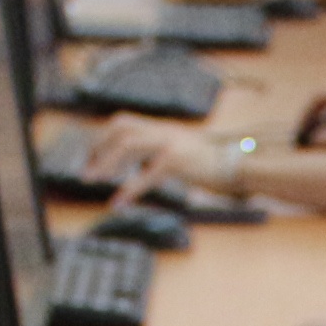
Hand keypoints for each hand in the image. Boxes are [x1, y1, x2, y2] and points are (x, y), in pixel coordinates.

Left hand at [81, 114, 223, 196]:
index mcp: (162, 128)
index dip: (103, 139)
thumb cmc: (210, 164)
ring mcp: (170, 143)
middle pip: (120, 127)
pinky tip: (119, 202)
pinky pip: (145, 175)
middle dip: (99, 146)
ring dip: (105, 162)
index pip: (123, 123)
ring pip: (127, 144)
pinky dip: (129, 190)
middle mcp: (163, 130)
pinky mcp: (177, 161)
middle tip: (88, 171)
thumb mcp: (181, 151)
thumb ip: (160, 152)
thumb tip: (138, 165)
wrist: (237, 165)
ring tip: (94, 181)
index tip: (92, 158)